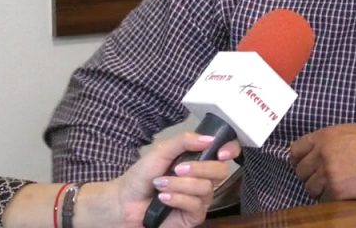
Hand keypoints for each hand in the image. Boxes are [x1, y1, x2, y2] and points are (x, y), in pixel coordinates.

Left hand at [99, 133, 240, 227]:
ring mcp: (200, 198)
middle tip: (177, 168)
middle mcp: (204, 178)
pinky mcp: (194, 216)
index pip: (226, 151)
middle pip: (221, 171)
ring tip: (160, 184)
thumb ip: (184, 141)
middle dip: (200, 168)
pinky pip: (196, 205)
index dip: (231, 149)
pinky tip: (163, 198)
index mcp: (199, 159)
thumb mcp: (161, 151)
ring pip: (206, 189)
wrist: (124, 202)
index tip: (221, 152)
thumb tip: (210, 138)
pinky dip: (178, 199)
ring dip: (180, 185)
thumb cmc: (142, 176)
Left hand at [289, 124, 355, 201]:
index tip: (302, 164)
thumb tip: (316, 150)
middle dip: (309, 175)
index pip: (296, 149)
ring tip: (334, 186)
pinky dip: (329, 198)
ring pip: (309, 187)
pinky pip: (322, 198)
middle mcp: (322, 154)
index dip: (298, 159)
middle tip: (321, 178)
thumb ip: (330, 140)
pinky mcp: (337, 191)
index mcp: (325, 136)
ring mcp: (328, 173)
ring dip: (319, 188)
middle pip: (300, 170)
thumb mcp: (351, 131)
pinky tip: (343, 193)